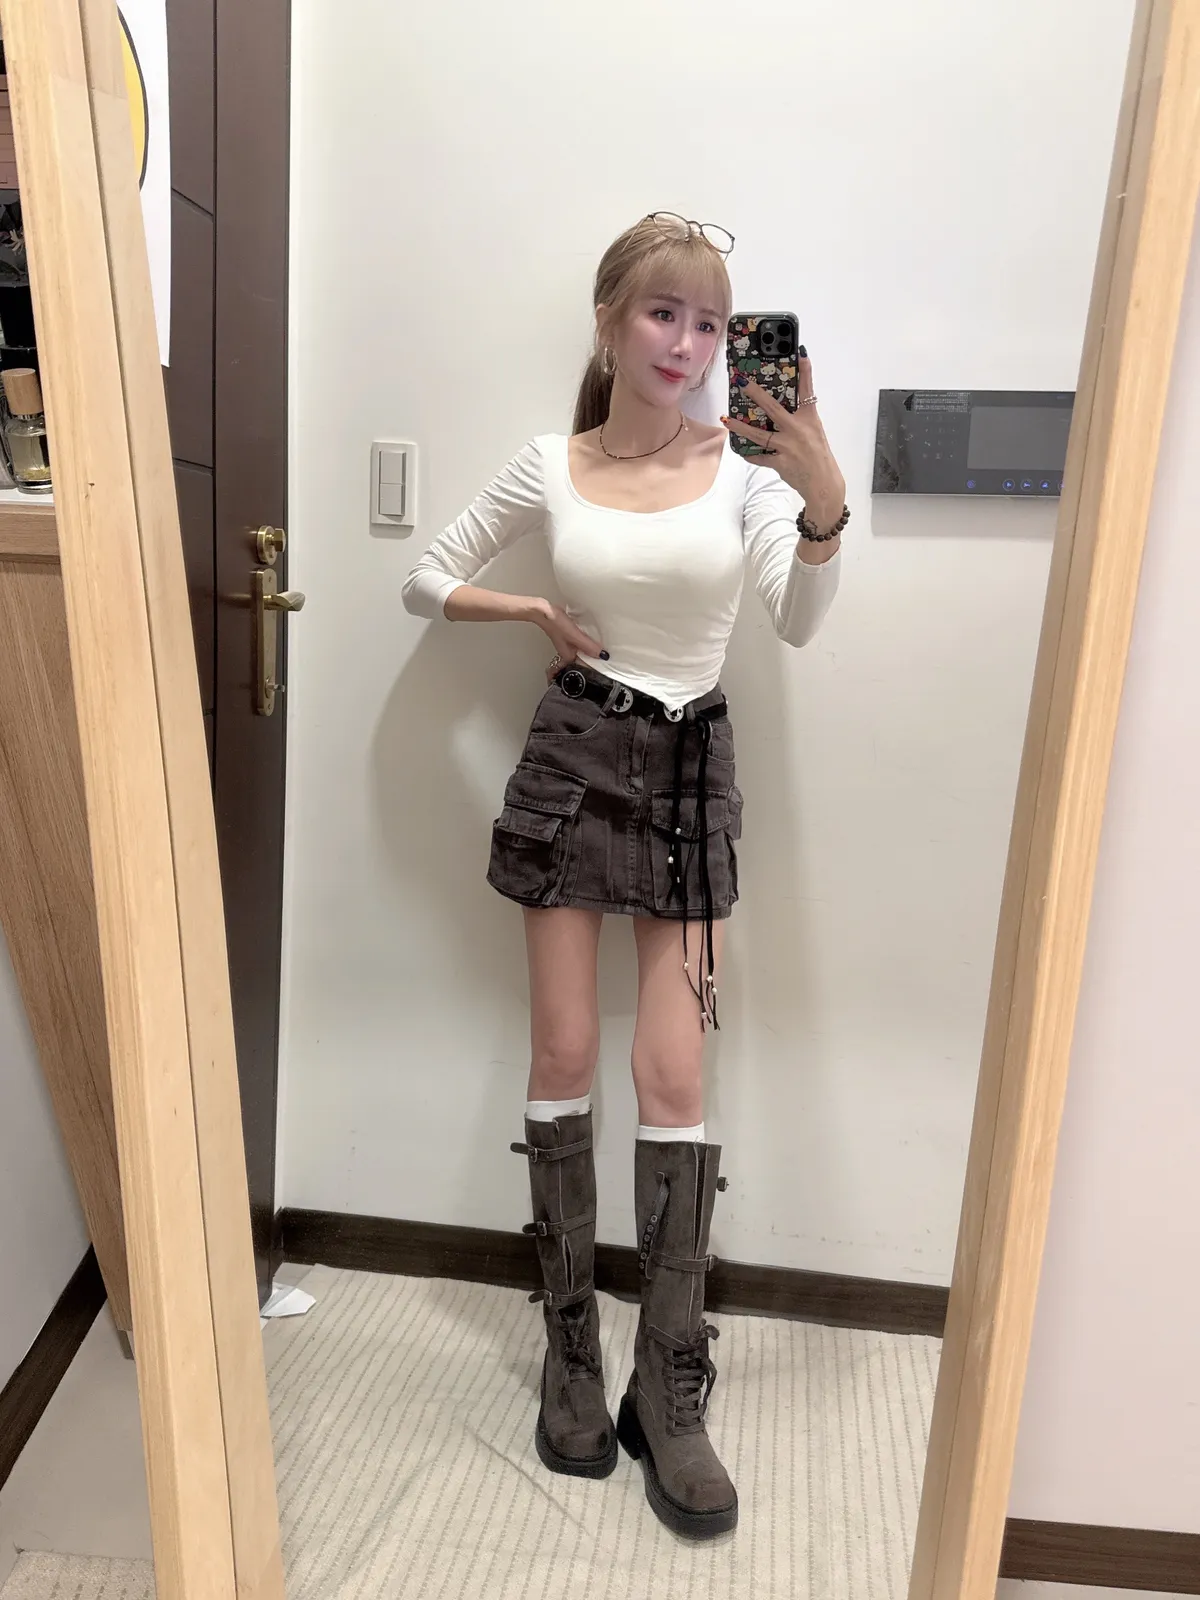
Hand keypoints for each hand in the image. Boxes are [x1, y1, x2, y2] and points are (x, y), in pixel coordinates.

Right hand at [537, 603, 604, 683]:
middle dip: (594, 655)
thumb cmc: (555, 624)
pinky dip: (586, 638)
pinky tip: (591, 633)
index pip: (584, 664)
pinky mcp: (568, 634)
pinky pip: (580, 639)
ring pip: (582, 648)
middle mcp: (568, 651)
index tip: (606, 660)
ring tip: (601, 643)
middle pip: (584, 657)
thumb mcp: (575, 636)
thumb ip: (588, 646)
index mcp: (569, 656)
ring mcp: (568, 642)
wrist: (544, 611)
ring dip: (591, 646)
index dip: (595, 663)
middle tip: (606, 651)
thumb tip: (602, 655)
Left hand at [722, 350, 845, 516]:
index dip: (805, 371)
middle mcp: (798, 430)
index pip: (807, 390)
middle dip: (756, 394)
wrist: (824, 484)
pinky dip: (751, 454)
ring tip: (726, 419)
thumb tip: (778, 409)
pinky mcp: (780, 463)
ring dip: (740, 426)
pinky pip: (760, 457)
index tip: (800, 352)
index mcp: (810, 419)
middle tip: (742, 382)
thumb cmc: (819, 456)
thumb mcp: (814, 431)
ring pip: (759, 434)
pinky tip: (741, 450)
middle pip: (773, 408)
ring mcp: (788, 447)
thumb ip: (799, 418)